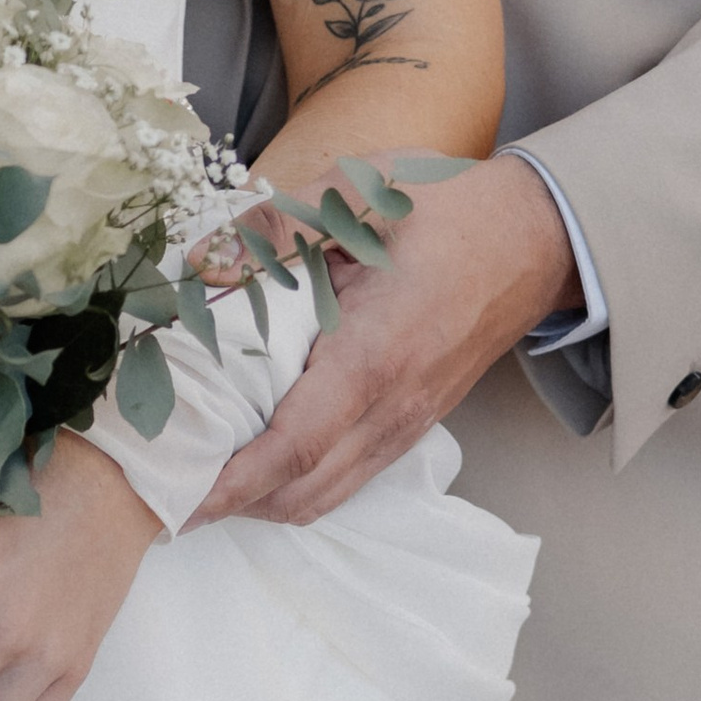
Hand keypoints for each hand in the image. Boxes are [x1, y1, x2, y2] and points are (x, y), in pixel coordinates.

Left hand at [192, 155, 574, 528]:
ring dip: (265, 501)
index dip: (231, 484)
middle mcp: (394, 407)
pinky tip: (263, 457)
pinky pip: (351, 476)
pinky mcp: (416, 422)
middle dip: (233, 505)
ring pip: (328, 495)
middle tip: (168, 491)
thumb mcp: (359, 194)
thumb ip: (277, 227)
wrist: (532, 236)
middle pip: (304, 491)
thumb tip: (202, 258)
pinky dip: (300, 484)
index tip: (178, 495)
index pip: (293, 448)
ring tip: (205, 480)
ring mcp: (410, 422)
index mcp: (374, 356)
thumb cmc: (446, 210)